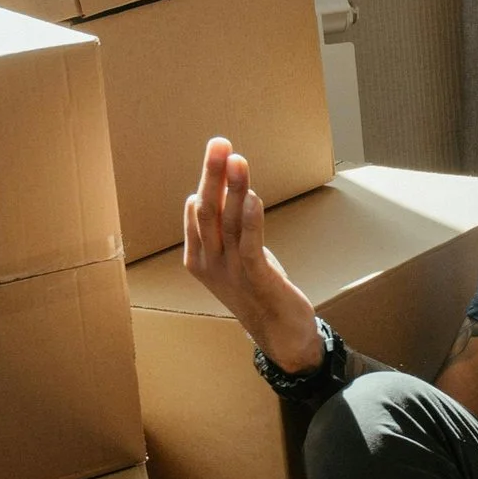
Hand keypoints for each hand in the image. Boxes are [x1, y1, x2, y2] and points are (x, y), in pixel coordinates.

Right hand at [182, 136, 322, 370]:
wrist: (281, 335)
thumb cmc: (259, 291)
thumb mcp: (236, 257)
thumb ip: (226, 230)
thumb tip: (212, 194)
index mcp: (198, 258)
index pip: (196, 212)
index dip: (208, 180)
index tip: (220, 152)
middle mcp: (209, 263)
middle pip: (206, 210)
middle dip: (212, 174)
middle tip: (219, 143)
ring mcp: (230, 272)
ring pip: (226, 222)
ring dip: (233, 188)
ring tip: (237, 159)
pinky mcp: (256, 279)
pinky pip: (249, 245)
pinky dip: (250, 220)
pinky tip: (252, 198)